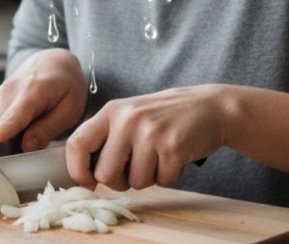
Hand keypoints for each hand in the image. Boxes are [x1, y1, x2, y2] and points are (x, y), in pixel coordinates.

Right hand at [0, 48, 87, 152]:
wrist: (56, 60)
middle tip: (24, 162)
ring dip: (8, 140)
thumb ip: (47, 129)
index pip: (9, 122)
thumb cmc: (68, 84)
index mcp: (32, 92)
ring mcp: (2, 92)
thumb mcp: (70, 109)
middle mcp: (10, 90)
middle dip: (5, 150)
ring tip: (30, 140)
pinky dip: (8, 131)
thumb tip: (25, 147)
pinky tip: (25, 128)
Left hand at [66, 85, 226, 190]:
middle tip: (135, 170)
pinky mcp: (172, 147)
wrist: (210, 107)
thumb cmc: (165, 116)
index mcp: (111, 111)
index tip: (89, 182)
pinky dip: (169, 176)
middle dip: (120, 182)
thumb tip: (85, 173)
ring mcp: (150, 133)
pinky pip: (161, 182)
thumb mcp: (130, 115)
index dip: (78, 170)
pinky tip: (175, 157)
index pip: (77, 144)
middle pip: (105, 174)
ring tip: (159, 157)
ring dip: (148, 178)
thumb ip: (107, 137)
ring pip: (134, 182)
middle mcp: (127, 120)